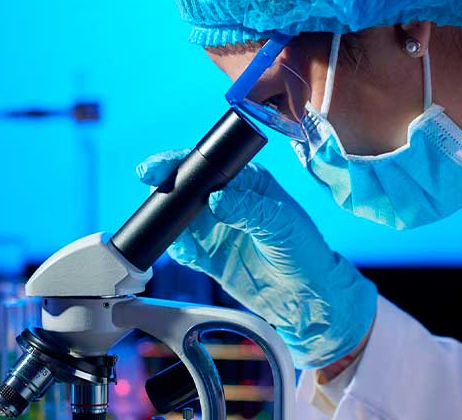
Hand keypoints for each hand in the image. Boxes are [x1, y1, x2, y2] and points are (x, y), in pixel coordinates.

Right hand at [137, 149, 375, 368]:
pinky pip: (183, 247)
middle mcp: (227, 200)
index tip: (157, 169)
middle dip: (167, 190)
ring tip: (175, 232)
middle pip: (186, 188)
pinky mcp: (208, 255)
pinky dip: (177, 248)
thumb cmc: (305, 251)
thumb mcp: (280, 223)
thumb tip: (215, 200)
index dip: (180, 163)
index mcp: (247, 181)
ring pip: (178, 217)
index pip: (208, 165)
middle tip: (155, 196)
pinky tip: (185, 252)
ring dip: (168, 222)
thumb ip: (248, 209)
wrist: (307, 298)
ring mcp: (215, 228)